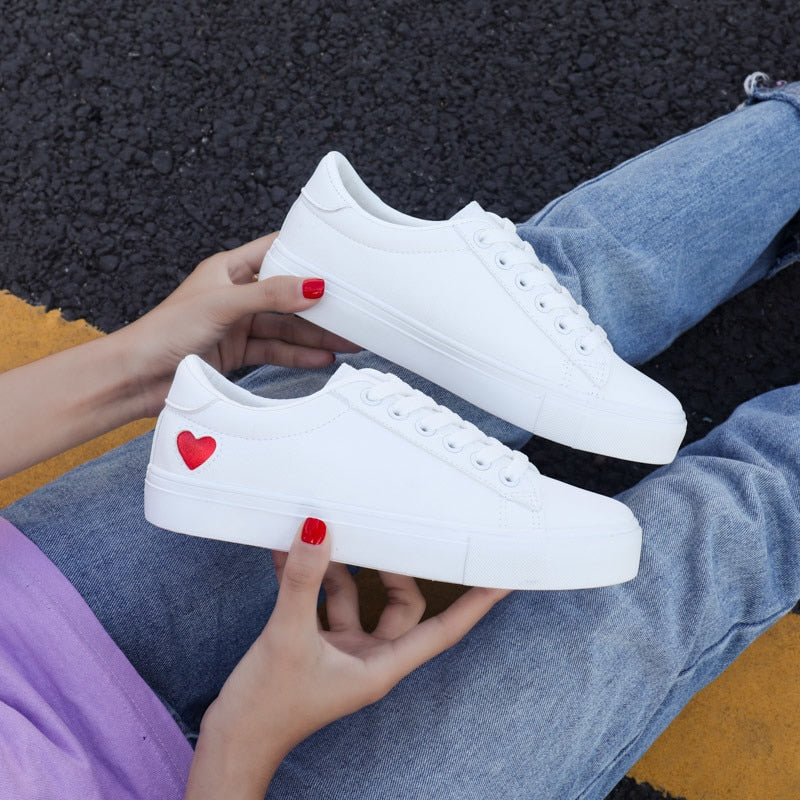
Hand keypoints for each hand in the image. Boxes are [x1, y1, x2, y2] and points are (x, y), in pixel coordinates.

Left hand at [119, 234, 358, 416]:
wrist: (137, 378)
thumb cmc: (164, 332)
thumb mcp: (222, 305)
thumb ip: (269, 295)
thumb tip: (312, 285)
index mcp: (228, 270)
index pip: (274, 252)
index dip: (305, 254)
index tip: (338, 258)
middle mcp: (235, 295)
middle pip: (287, 296)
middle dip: (319, 305)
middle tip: (353, 310)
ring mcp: (238, 326)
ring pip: (285, 327)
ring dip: (314, 334)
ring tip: (348, 340)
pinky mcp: (237, 354)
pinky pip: (274, 350)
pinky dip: (297, 355)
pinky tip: (321, 358)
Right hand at [184, 519, 509, 798]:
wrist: (231, 743)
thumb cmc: (268, 709)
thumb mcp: (289, 637)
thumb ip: (304, 582)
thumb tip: (318, 531)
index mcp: (382, 666)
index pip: (445, 629)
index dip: (476, 603)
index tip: (502, 577)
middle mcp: (370, 657)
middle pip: (401, 604)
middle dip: (391, 569)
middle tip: (382, 533)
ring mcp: (343, 653)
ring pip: (357, 599)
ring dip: (338, 569)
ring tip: (317, 538)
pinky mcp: (316, 647)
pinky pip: (323, 604)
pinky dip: (310, 581)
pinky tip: (287, 555)